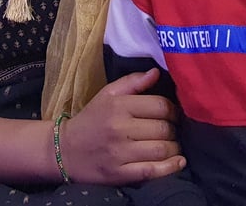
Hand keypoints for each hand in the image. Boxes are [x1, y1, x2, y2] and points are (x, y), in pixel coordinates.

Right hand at [58, 68, 185, 184]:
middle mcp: (120, 128)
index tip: (174, 113)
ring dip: (174, 148)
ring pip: (161, 149)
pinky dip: (170, 167)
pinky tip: (179, 162)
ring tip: (174, 145)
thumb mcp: (108, 94)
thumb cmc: (92, 119)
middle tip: (174, 130)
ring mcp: (120, 153)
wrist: (66, 150)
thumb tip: (156, 72)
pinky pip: (152, 171)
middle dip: (174, 129)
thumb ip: (133, 82)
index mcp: (119, 106)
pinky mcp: (120, 174)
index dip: (173, 110)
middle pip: (163, 128)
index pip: (159, 105)